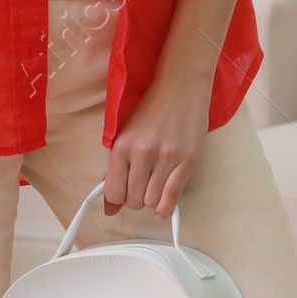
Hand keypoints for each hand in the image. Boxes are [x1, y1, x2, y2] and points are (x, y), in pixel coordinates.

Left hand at [104, 68, 210, 220]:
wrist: (181, 87)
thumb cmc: (152, 110)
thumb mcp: (124, 135)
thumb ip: (115, 170)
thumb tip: (109, 208)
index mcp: (122, 146)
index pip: (113, 192)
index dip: (116, 200)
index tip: (121, 196)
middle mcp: (143, 153)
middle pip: (134, 201)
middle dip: (135, 200)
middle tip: (140, 187)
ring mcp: (167, 158)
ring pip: (152, 201)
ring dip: (151, 201)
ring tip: (153, 186)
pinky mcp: (188, 161)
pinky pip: (173, 196)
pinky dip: (166, 208)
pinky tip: (162, 210)